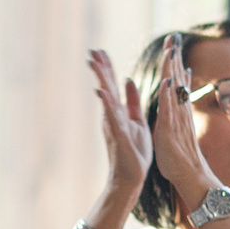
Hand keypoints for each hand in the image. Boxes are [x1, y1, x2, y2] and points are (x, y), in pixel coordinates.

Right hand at [87, 48, 153, 204]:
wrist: (132, 177)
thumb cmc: (134, 151)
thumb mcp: (137, 121)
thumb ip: (132, 101)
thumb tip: (128, 80)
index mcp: (118, 111)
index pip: (112, 84)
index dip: (107, 67)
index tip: (100, 51)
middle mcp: (112, 116)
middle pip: (105, 87)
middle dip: (100, 68)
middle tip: (92, 51)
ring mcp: (113, 125)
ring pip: (106, 98)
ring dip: (101, 79)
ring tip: (94, 63)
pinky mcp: (118, 136)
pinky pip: (112, 117)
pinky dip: (107, 103)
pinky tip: (101, 91)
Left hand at [148, 34, 218, 209]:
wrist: (190, 174)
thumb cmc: (181, 154)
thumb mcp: (177, 126)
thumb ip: (177, 109)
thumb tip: (178, 92)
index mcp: (177, 109)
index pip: (176, 80)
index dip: (174, 61)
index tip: (173, 43)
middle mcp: (179, 110)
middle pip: (177, 79)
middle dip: (174, 58)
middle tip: (173, 37)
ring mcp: (176, 118)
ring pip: (174, 90)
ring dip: (172, 70)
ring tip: (171, 50)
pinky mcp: (170, 129)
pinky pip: (169, 109)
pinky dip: (168, 95)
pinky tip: (167, 81)